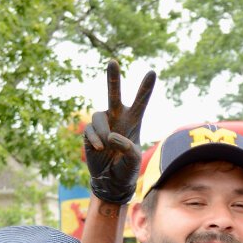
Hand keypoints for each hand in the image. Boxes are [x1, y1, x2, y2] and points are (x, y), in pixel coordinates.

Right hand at [82, 60, 155, 204]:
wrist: (111, 180)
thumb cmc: (127, 168)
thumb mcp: (134, 160)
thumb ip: (127, 148)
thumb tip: (111, 137)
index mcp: (134, 121)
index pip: (141, 102)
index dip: (145, 88)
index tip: (152, 72)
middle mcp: (117, 117)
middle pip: (114, 94)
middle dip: (113, 78)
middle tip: (112, 61)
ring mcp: (103, 123)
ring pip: (98, 117)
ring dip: (103, 132)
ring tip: (106, 147)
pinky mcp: (89, 132)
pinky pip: (89, 130)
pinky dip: (95, 140)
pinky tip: (99, 149)